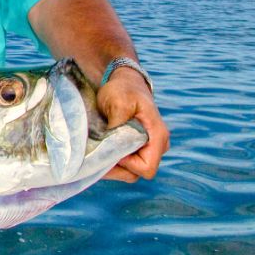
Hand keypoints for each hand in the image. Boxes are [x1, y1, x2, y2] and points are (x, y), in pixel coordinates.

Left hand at [98, 68, 168, 182]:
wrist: (125, 82)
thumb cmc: (123, 89)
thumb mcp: (119, 102)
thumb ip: (118, 125)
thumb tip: (110, 146)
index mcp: (157, 136)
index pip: (147, 168)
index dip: (128, 164)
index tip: (112, 148)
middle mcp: (156, 146)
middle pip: (137, 173)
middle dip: (115, 167)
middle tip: (97, 151)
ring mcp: (147, 148)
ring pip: (129, 171)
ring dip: (111, 164)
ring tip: (96, 148)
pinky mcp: (137, 148)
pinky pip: (125, 164)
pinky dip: (111, 159)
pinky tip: (99, 148)